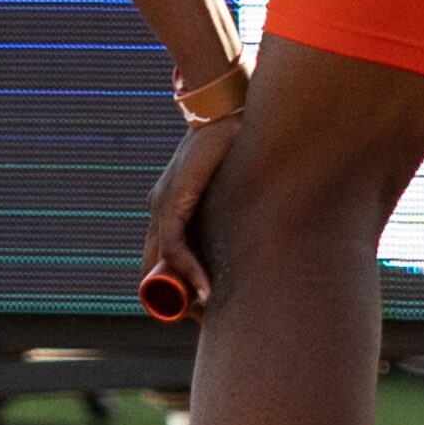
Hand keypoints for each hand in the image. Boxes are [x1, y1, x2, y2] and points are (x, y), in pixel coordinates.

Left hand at [143, 114, 239, 315]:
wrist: (224, 104)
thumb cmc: (238, 137)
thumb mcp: (233, 177)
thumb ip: (239, 198)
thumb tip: (271, 215)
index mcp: (170, 202)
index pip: (163, 253)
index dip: (177, 283)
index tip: (203, 304)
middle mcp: (159, 205)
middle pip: (153, 265)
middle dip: (174, 298)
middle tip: (203, 319)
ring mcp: (162, 203)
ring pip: (160, 263)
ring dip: (182, 294)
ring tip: (205, 314)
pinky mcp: (172, 200)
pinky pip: (175, 248)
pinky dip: (189, 273)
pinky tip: (206, 291)